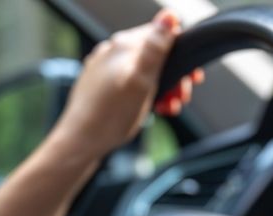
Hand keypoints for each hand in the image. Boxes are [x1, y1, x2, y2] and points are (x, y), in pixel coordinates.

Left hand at [52, 9, 201, 161]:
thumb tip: (169, 16)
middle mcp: (111, 51)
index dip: (182, 54)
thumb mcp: (141, 81)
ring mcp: (103, 68)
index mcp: (124, 46)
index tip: (192, 77)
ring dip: (161, 87)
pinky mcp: (99, 84)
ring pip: (143, 70)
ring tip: (166, 107)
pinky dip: (144, 94)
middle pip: (154, 54)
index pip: (162, 33)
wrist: (80, 142)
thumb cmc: (110, 117)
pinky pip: (129, 82)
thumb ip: (156, 48)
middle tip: (180, 98)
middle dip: (174, 75)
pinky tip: (147, 109)